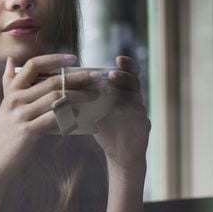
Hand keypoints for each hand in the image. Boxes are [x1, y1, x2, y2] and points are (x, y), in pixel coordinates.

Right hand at [0, 54, 97, 176]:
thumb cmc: (7, 131)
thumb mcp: (6, 104)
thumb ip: (8, 81)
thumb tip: (11, 59)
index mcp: (12, 90)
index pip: (34, 65)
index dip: (54, 59)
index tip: (74, 58)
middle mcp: (15, 100)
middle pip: (50, 81)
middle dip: (76, 77)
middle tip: (95, 76)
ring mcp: (21, 115)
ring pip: (55, 98)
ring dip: (78, 95)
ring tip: (93, 95)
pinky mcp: (27, 131)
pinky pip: (52, 118)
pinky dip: (68, 114)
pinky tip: (79, 113)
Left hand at [93, 56, 150, 171]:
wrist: (120, 153)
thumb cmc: (107, 128)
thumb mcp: (97, 110)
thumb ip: (90, 96)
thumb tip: (68, 82)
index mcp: (125, 91)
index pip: (129, 73)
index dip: (127, 64)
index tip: (118, 58)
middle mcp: (136, 99)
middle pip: (134, 82)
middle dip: (123, 76)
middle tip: (110, 74)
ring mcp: (141, 111)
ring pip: (136, 97)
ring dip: (122, 93)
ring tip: (109, 91)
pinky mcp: (144, 125)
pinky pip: (137, 116)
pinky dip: (127, 112)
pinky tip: (117, 111)